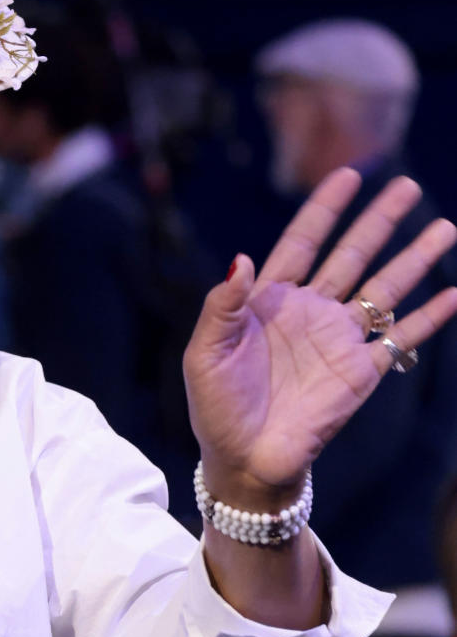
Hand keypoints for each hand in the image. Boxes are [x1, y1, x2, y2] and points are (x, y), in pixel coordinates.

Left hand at [183, 169, 456, 503]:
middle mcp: (311, 312)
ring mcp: (339, 340)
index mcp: (271, 301)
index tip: (346, 176)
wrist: (244, 460)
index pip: (302, 243)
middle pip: (352, 255)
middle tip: (406, 186)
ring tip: (445, 227)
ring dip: (415, 258)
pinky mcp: (361, 372)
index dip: (323, 210)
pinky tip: (455, 294)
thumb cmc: (217, 409)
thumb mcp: (205, 354)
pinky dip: (429, 316)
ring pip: (385, 287)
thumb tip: (241, 258)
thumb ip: (222, 306)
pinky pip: (401, 338)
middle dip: (379, 221)